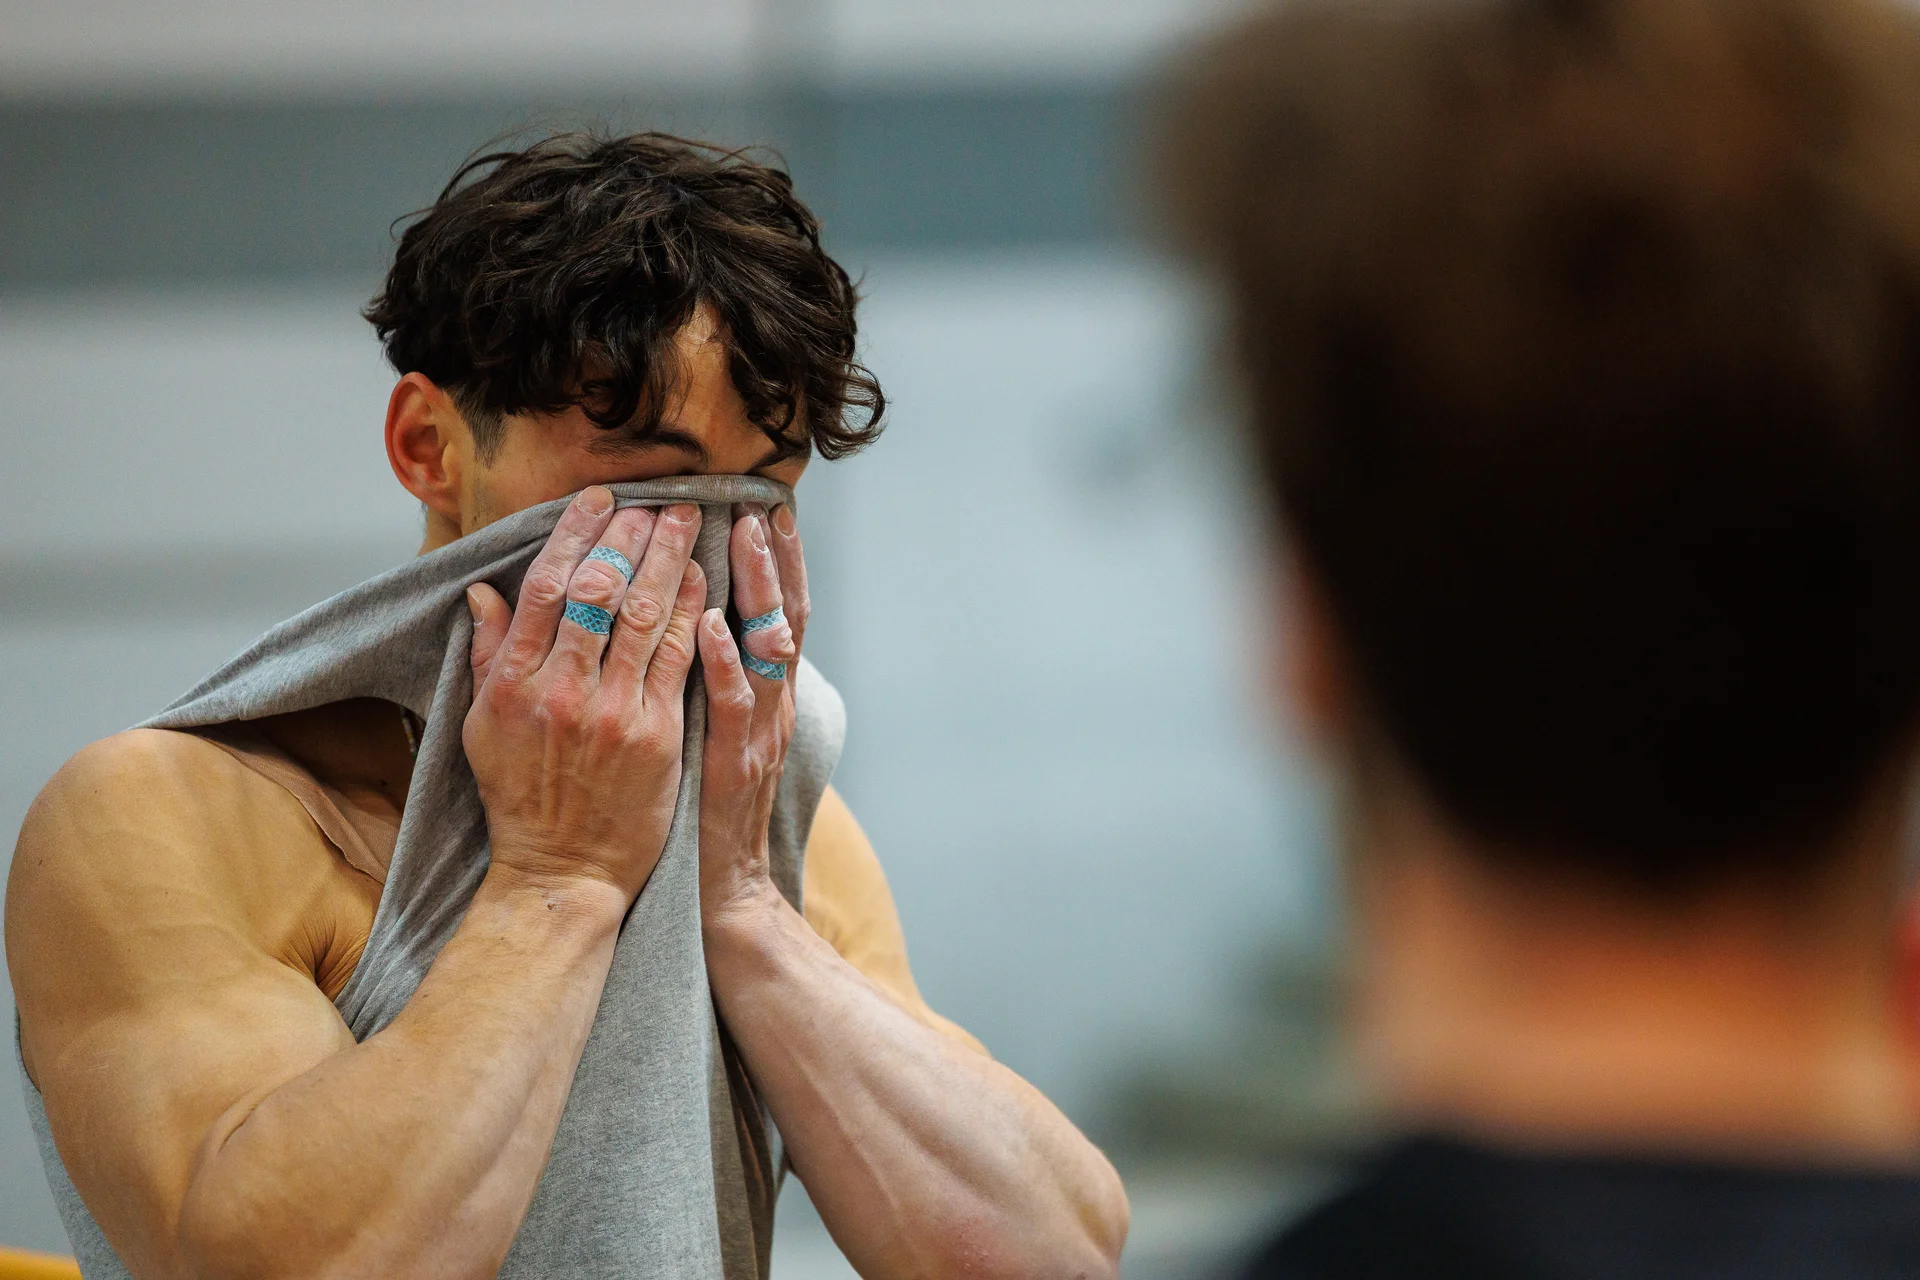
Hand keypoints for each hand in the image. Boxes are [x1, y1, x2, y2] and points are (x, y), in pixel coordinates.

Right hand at [464, 486, 705, 905]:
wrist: (563, 870)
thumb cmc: (521, 798)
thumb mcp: (483, 727)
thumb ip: (488, 656)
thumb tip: (483, 592)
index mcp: (513, 683)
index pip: (546, 585)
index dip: (575, 533)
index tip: (599, 499)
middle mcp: (562, 690)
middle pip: (601, 590)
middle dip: (631, 535)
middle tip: (656, 501)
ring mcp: (612, 712)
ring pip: (646, 616)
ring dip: (670, 560)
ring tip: (687, 521)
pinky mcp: (657, 736)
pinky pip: (680, 659)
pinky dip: (693, 613)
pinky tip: (704, 580)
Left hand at [696, 502, 806, 931]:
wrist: (722, 887)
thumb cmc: (703, 806)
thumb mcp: (712, 730)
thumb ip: (708, 678)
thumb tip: (697, 624)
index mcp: (764, 695)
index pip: (776, 614)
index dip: (776, 563)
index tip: (766, 510)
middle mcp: (772, 705)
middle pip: (785, 617)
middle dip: (777, 560)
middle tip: (764, 506)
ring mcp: (760, 731)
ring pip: (768, 648)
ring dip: (758, 590)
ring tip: (745, 538)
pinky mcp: (735, 761)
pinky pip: (734, 704)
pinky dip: (726, 661)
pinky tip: (712, 624)